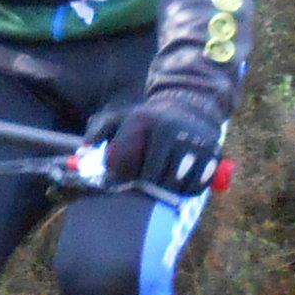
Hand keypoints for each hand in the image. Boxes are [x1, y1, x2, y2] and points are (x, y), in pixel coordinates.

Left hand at [105, 94, 224, 194]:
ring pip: (173, 183)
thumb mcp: (122, 117)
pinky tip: (179, 181)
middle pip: (150, 177)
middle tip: (145, 181)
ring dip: (166, 188)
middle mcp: (169, 129)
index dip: (121, 175)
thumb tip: (82, 154)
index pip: (125, 162)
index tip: (123, 177)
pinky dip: (186, 190)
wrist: (191, 105)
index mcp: (143, 120)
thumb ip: (98, 132)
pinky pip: (195, 186)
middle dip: (145, 183)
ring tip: (161, 181)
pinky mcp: (212, 154)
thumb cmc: (149, 119)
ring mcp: (192, 142)